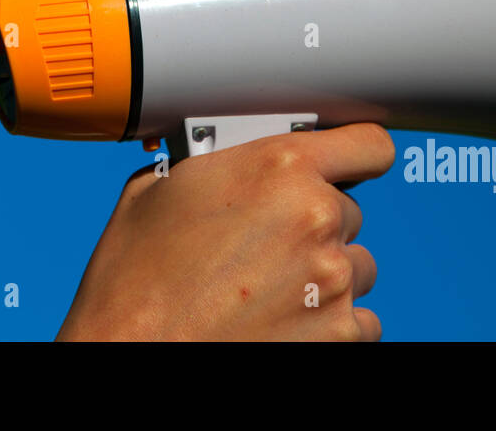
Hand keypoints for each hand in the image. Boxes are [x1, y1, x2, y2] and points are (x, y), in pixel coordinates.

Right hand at [55, 122, 394, 340]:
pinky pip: (360, 320)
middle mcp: (315, 217)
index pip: (367, 145)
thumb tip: (227, 158)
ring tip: (267, 287)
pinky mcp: (340, 334)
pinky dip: (329, 323)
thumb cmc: (132, 280)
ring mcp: (332, 280)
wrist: (127, 351)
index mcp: (279, 166)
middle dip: (314, 224)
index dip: (357, 156)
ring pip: (356, 266)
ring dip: (323, 273)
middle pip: (349, 211)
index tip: (351, 166)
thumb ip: (216, 164)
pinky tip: (282, 321)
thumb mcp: (160, 190)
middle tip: (266, 243)